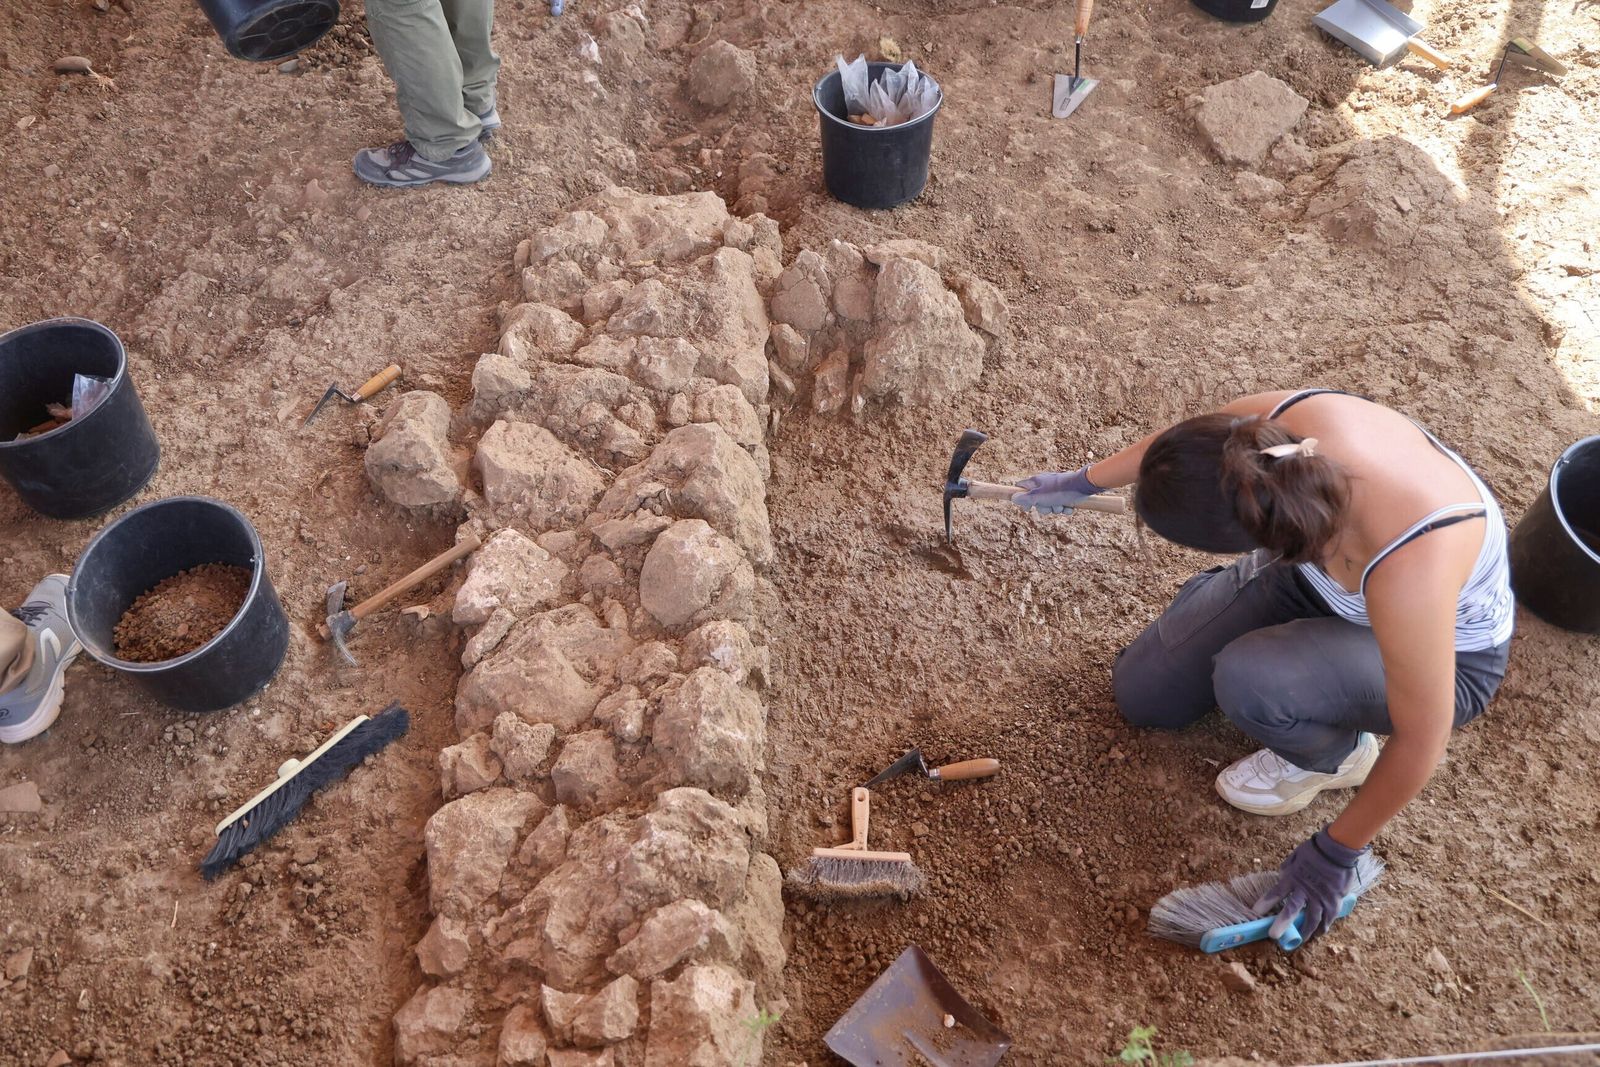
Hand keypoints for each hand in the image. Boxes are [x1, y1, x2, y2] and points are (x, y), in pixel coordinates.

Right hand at [1011, 465, 1102, 513]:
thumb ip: (1025, 498)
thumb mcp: (1039, 496)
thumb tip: (1012, 498)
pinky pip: (1062, 504)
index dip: (1021, 499)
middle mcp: (1044, 484)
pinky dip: (1065, 508)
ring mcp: (1055, 489)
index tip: (1027, 508)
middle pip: (1036, 501)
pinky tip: (1070, 506)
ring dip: (1056, 509)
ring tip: (1062, 505)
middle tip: (1050, 506)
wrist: (1083, 485)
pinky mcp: (1066, 493)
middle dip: (1044, 508)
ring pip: (1050, 505)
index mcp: (1036, 482)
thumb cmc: (1059, 490)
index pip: (1021, 488)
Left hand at [1253, 829, 1367, 944]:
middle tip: (1274, 935)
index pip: (1276, 892)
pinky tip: (1319, 932)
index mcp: (1293, 878)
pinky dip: (1323, 926)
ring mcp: (1321, 897)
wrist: (1337, 849)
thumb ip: (1288, 867)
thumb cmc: (1315, 850)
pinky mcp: (1334, 901)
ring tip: (1300, 939)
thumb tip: (1281, 875)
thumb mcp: (1296, 856)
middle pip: (1292, 910)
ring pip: (1312, 919)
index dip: (1266, 903)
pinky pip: (1328, 917)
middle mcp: (1305, 890)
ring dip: (1305, 931)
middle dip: (1282, 923)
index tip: (1256, 912)